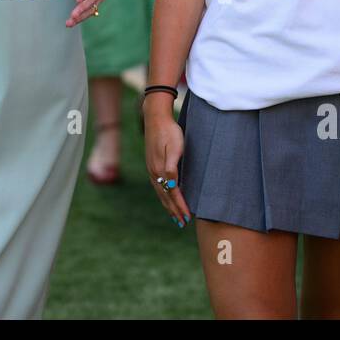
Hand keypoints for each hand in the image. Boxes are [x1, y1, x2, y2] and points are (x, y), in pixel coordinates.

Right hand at [144, 100, 190, 227]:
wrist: (155, 117)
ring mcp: (151, 169)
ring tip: (175, 215)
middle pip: (165, 196)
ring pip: (160, 192)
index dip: (180, 206)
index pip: (173, 193)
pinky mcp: (151, 164)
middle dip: (174, 210)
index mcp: (161, 170)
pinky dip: (163, 195)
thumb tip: (172, 185)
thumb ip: (172, 167)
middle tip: (182, 223)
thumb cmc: (169, 131)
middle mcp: (154, 172)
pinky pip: (157, 186)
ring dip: (168, 205)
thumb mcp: (174, 147)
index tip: (188, 217)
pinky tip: (166, 196)